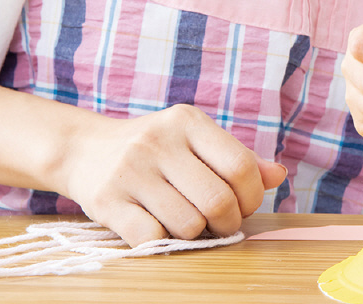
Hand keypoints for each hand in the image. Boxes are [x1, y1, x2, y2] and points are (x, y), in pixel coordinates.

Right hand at [58, 104, 287, 246]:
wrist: (84, 149)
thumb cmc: (156, 150)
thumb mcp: (196, 142)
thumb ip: (237, 159)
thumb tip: (278, 176)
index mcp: (188, 122)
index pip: (240, 166)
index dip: (252, 196)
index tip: (244, 205)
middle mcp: (159, 141)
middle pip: (217, 201)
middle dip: (227, 222)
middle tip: (220, 223)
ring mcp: (130, 170)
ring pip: (188, 224)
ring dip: (196, 234)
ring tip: (188, 222)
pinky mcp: (106, 200)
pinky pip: (151, 237)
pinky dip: (162, 241)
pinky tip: (159, 227)